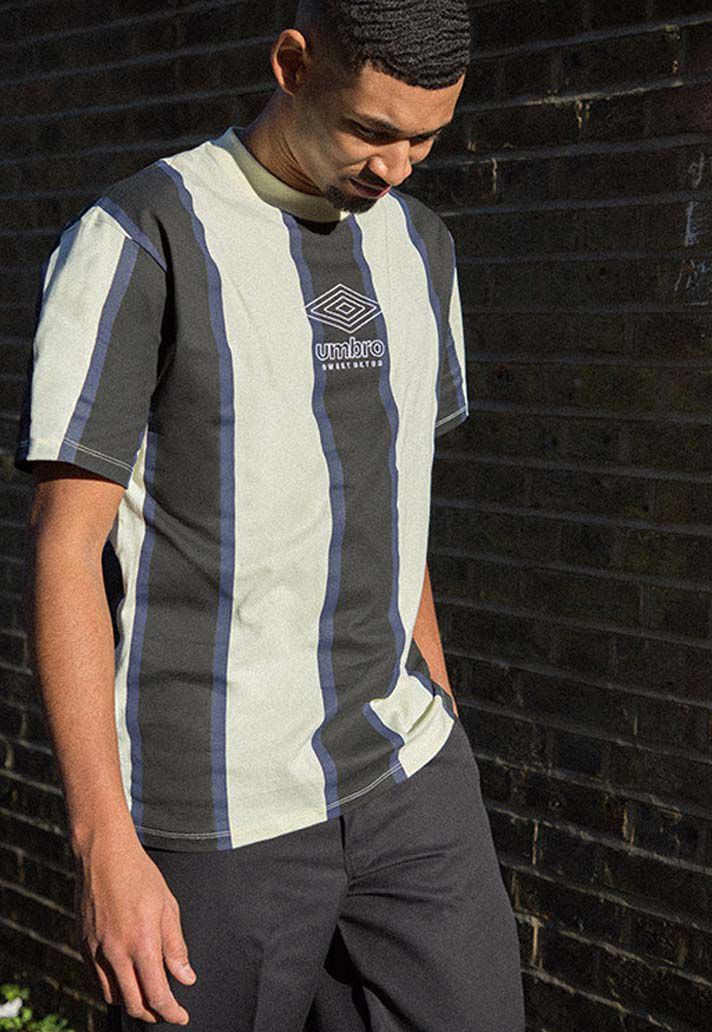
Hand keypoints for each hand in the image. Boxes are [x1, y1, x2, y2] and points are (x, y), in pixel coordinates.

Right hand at [72, 831, 195, 1023]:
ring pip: (113, 996)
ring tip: (148, 995)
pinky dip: (113, 987)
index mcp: (142, 943)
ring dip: (132, 1002)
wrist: (104, 855)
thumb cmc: (140, 875)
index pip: (157, 995)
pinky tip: (126, 978)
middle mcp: (116, 953)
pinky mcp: (84, 945)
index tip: (181, 1016)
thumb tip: (186, 978)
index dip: (171, 1012)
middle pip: (133, 1004)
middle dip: (153, 1014)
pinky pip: (97, 980)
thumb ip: (175, 946)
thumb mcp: (167, 906)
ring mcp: (96, 951)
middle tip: (167, 1011)